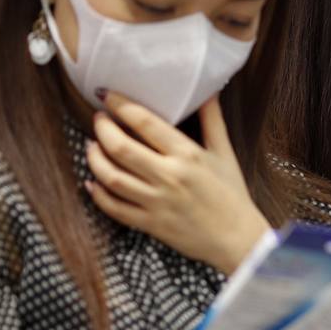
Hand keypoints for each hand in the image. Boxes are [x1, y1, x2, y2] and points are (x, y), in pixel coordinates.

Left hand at [85, 92, 269, 273]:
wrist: (237, 239)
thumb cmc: (232, 194)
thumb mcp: (224, 153)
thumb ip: (212, 120)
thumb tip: (208, 90)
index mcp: (187, 155)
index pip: (145, 122)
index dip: (120, 105)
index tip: (107, 94)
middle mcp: (169, 176)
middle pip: (120, 147)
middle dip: (102, 128)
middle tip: (99, 119)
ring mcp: (157, 202)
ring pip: (111, 177)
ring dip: (95, 159)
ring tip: (92, 146)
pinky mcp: (150, 223)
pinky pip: (114, 208)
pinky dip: (98, 194)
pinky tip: (93, 182)